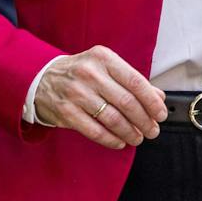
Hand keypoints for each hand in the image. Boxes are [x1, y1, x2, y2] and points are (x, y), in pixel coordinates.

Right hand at [32, 46, 166, 149]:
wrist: (40, 78)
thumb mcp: (105, 67)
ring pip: (112, 118)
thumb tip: (159, 97)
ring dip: (129, 132)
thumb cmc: (81, 73)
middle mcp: (90, 74)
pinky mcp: (65, 112)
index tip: (161, 114)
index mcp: (104, 59)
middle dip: (144, 120)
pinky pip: (94, 130)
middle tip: (153, 130)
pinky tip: (120, 142)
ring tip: (138, 138)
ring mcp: (76, 93)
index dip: (152, 102)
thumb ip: (132, 80)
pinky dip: (111, 139)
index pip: (136, 82)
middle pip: (126, 102)